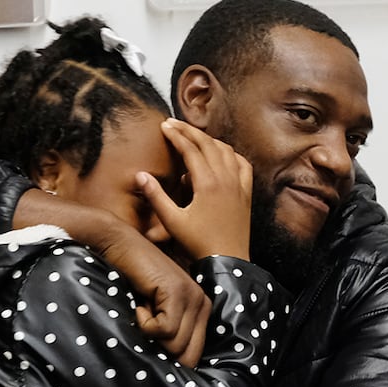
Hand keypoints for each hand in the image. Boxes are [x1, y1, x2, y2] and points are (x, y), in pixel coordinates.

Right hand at [96, 224, 211, 367]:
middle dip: (160, 350)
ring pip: (175, 345)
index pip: (194, 357)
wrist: (117, 247)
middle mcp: (203, 305)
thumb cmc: (130, 284)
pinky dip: (144, 323)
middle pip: (187, 356)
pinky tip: (140, 303)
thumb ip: (167, 336)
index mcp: (201, 312)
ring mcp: (193, 297)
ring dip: (149, 334)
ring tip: (142, 310)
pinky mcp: (178, 292)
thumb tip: (168, 374)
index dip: (170, 361)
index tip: (150, 345)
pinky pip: (164, 330)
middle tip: (143, 326)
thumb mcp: (153, 314)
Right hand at [138, 119, 252, 262]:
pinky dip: (231, 154)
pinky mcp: (246, 194)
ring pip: (226, 151)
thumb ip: (156, 196)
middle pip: (208, 144)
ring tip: (193, 137)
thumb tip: (140, 175)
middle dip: (190, 131)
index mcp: (208, 183)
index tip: (163, 125)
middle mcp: (226, 179)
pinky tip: (222, 155)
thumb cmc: (199, 244)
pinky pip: (243, 164)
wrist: (229, 262)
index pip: (190, 149)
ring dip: (209, 140)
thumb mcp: (172, 222)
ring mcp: (239, 185)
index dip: (176, 135)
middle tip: (174, 124)